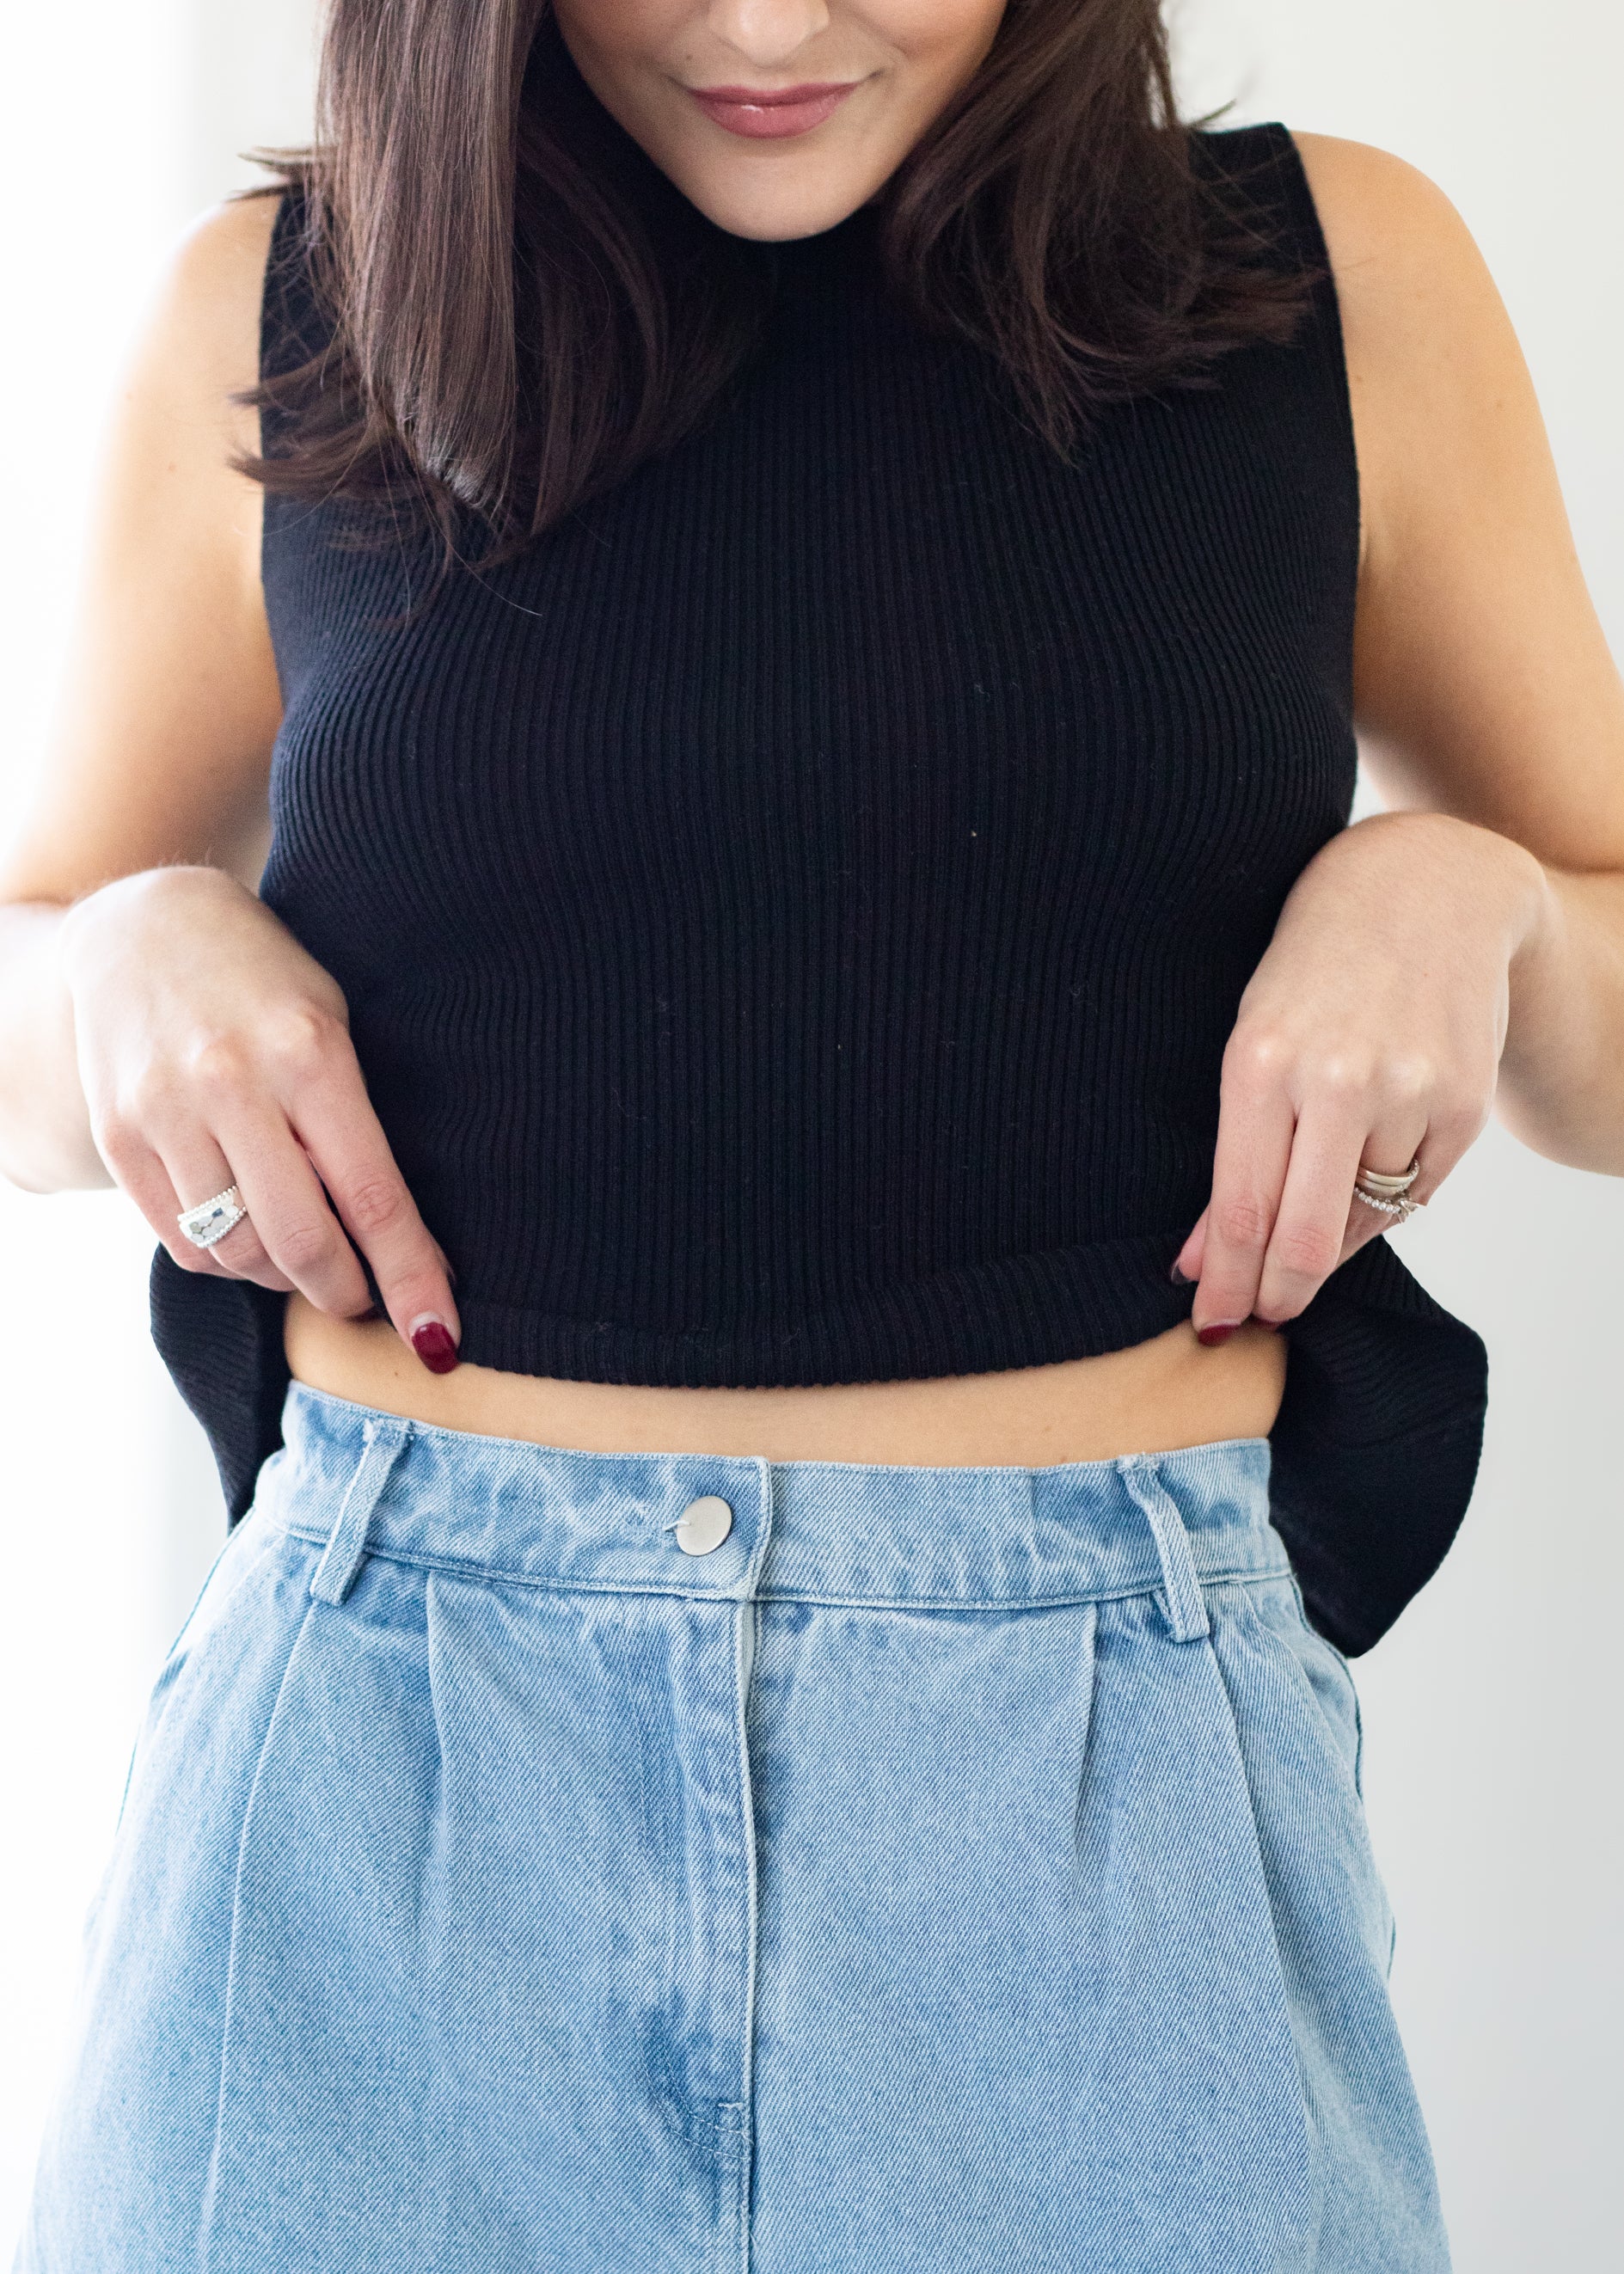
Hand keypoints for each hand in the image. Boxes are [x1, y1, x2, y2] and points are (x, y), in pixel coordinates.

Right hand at [58, 865, 460, 1369]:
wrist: (143, 927)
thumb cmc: (265, 982)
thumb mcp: (333, 1023)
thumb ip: (357, 1122)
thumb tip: (402, 1239)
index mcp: (309, 1053)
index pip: (373, 1196)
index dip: (410, 1276)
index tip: (439, 1336)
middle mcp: (232, 1085)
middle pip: (302, 1241)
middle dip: (346, 1293)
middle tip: (364, 1301)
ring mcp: (165, 1113)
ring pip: (237, 1253)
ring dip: (283, 1279)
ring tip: (307, 1259)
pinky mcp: (120, 1136)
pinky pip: (182, 1243)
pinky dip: (226, 1261)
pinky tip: (249, 1237)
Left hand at [1175, 812, 1550, 1340]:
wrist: (1428, 889)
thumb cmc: (1314, 970)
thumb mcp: (1252, 1040)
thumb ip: (1235, 1152)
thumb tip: (1201, 1264)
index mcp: (1260, 1061)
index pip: (1241, 1208)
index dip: (1227, 1282)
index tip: (1215, 1323)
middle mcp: (1337, 1079)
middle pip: (1303, 1236)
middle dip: (1275, 1295)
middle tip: (1257, 1318)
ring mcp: (1410, 1092)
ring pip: (1360, 1220)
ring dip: (1327, 1246)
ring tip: (1303, 1233)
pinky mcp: (1465, 1104)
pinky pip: (1413, 1195)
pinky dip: (1379, 1207)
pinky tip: (1358, 1185)